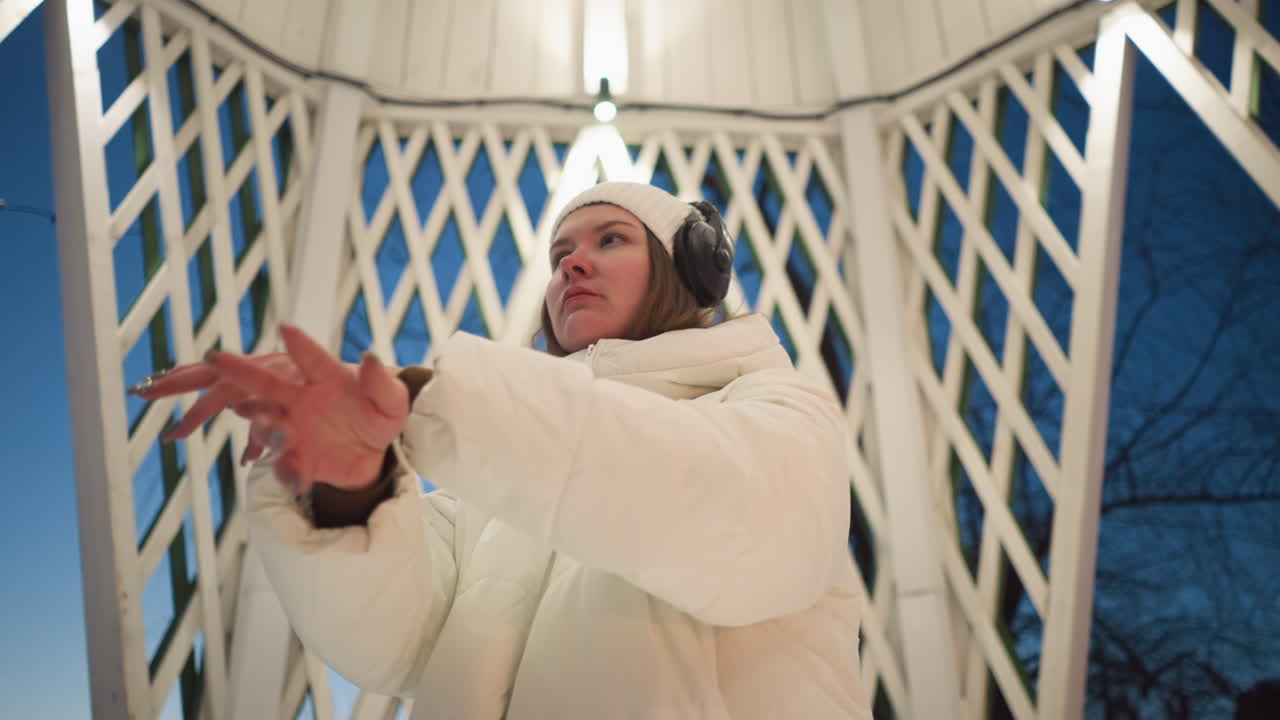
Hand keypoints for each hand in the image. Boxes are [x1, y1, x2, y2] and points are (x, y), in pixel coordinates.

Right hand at [132, 326, 408, 492]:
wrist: (371, 454)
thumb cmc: (379, 415)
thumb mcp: (391, 401)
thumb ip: (381, 382)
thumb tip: (372, 357)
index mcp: (324, 376)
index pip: (312, 358)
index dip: (301, 345)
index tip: (287, 328)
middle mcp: (298, 399)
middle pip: (263, 382)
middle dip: (236, 370)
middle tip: (214, 358)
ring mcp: (292, 430)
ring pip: (267, 426)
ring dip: (263, 427)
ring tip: (266, 428)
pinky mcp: (296, 461)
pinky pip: (286, 467)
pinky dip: (288, 472)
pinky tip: (297, 478)